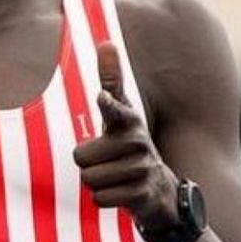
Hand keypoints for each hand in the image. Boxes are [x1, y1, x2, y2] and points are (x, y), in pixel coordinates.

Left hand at [72, 41, 176, 230]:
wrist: (160, 189)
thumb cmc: (129, 146)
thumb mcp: (121, 114)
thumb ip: (112, 81)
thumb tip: (106, 42)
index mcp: (128, 121)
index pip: (115, 108)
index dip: (108, 104)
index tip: (102, 99)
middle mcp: (137, 142)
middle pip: (81, 157)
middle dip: (87, 165)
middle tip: (106, 162)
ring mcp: (141, 168)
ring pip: (90, 179)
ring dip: (96, 183)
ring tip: (114, 177)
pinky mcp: (142, 193)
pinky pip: (101, 198)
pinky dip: (104, 199)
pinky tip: (120, 192)